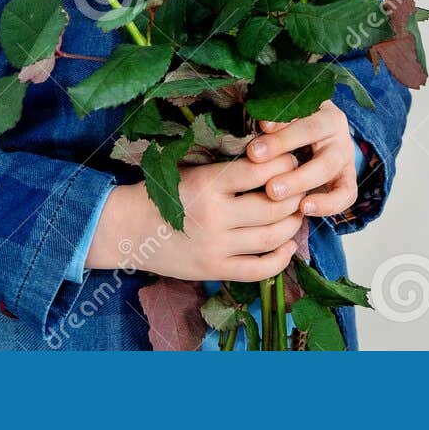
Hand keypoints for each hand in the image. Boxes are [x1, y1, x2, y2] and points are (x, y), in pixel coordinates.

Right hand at [88, 156, 303, 281]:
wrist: (127, 228)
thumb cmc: (161, 193)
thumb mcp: (191, 170)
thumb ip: (227, 168)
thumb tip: (273, 159)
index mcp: (207, 183)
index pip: (260, 171)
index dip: (284, 164)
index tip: (291, 160)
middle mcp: (214, 216)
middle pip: (274, 207)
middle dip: (295, 195)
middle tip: (301, 187)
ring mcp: (215, 247)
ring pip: (272, 237)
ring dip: (292, 224)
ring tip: (295, 213)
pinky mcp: (214, 270)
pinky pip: (259, 270)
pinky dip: (281, 258)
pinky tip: (287, 245)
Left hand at [245, 99, 358, 217]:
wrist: (320, 144)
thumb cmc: (293, 129)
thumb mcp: (285, 118)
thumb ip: (273, 120)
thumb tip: (258, 123)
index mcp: (320, 108)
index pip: (300, 109)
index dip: (280, 116)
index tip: (260, 126)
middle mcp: (336, 130)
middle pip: (313, 133)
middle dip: (283, 145)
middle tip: (254, 156)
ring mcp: (345, 156)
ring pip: (326, 167)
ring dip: (299, 180)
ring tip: (273, 192)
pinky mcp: (348, 180)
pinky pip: (345, 195)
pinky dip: (327, 204)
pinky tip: (304, 209)